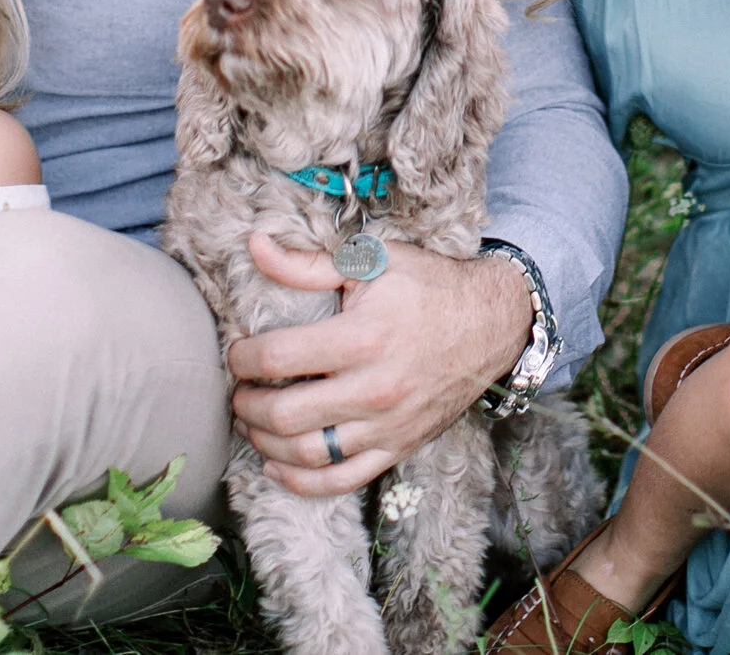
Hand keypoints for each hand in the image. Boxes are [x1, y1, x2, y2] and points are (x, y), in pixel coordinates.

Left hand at [226, 230, 529, 496]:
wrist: (492, 322)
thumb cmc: (429, 286)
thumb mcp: (373, 260)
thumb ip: (308, 263)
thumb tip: (254, 246)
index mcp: (363, 338)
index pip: (279, 358)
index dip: (244, 358)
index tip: (237, 353)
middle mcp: (374, 389)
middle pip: (285, 415)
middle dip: (247, 405)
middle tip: (238, 390)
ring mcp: (387, 426)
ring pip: (307, 454)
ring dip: (265, 442)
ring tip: (252, 422)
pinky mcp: (398, 447)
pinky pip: (342, 481)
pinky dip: (301, 482)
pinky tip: (277, 466)